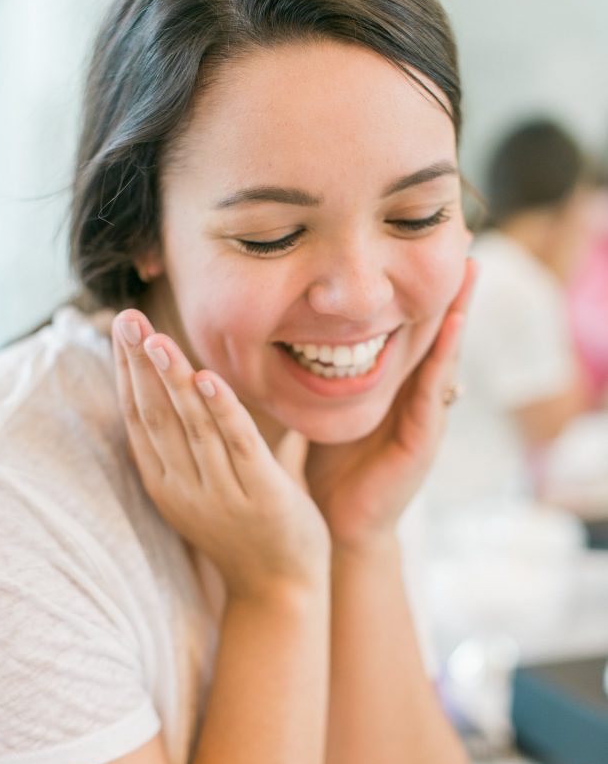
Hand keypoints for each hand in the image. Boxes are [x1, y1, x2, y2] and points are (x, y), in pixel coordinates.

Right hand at [111, 315, 329, 599]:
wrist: (281, 592)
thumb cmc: (256, 534)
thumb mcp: (225, 487)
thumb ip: (233, 441)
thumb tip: (237, 392)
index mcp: (168, 484)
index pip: (139, 419)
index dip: (128, 374)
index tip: (122, 332)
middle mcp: (184, 488)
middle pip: (155, 416)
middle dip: (139, 365)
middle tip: (126, 318)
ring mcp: (219, 494)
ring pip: (190, 426)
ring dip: (172, 379)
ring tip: (157, 339)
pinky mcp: (259, 495)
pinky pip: (236, 445)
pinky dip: (222, 410)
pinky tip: (208, 377)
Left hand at [304, 259, 477, 551]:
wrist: (339, 523)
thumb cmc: (330, 467)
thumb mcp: (325, 407)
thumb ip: (322, 373)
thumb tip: (293, 329)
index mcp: (389, 385)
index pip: (406, 328)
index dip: (415, 290)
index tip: (420, 242)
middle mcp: (412, 395)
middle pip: (434, 332)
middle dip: (449, 289)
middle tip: (465, 240)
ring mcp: (423, 415)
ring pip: (444, 354)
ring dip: (459, 311)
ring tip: (471, 269)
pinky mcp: (424, 438)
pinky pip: (434, 391)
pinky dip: (445, 357)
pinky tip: (452, 325)